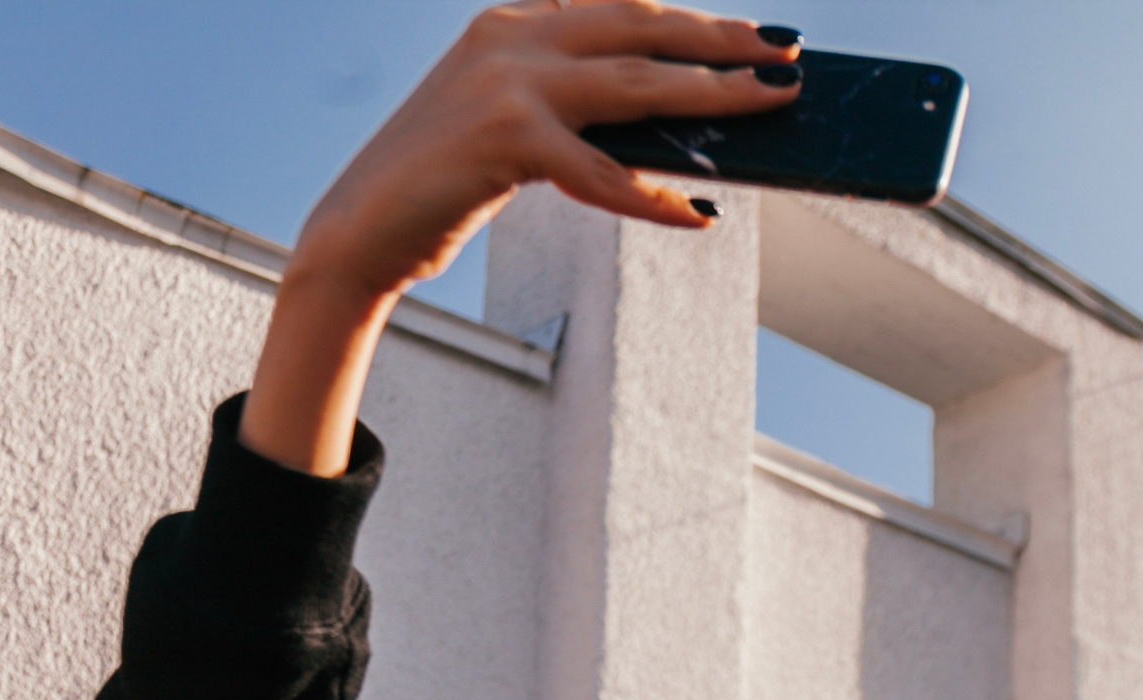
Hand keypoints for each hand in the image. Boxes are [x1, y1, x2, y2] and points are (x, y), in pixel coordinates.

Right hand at [242, 1, 800, 470]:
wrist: (357, 234)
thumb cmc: (438, 187)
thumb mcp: (506, 126)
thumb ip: (569, 109)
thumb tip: (655, 126)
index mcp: (510, 23)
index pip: (617, 5)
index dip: (685, 15)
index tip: (746, 27)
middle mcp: (510, 38)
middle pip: (641, 26)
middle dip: (720, 38)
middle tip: (785, 52)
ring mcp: (507, 85)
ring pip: (637, 84)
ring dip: (714, 94)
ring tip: (770, 102)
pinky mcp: (505, 142)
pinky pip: (603, 171)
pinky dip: (654, 197)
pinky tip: (696, 214)